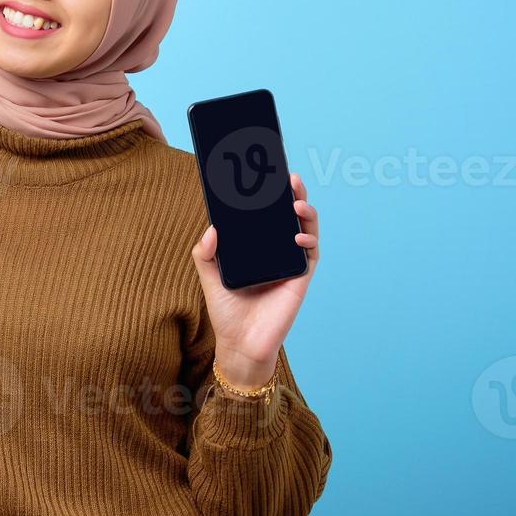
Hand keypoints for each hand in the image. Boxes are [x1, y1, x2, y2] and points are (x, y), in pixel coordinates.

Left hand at [189, 172, 319, 389]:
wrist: (240, 343)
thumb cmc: (226, 310)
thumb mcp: (209, 276)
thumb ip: (205, 252)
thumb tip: (212, 228)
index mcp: (256, 246)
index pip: (264, 214)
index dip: (268, 193)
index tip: (265, 172)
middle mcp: (275, 249)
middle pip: (288, 214)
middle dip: (291, 193)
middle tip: (287, 176)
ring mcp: (289, 261)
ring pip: (304, 227)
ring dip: (304, 210)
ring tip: (295, 199)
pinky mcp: (300, 277)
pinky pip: (310, 253)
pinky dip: (306, 240)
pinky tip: (296, 234)